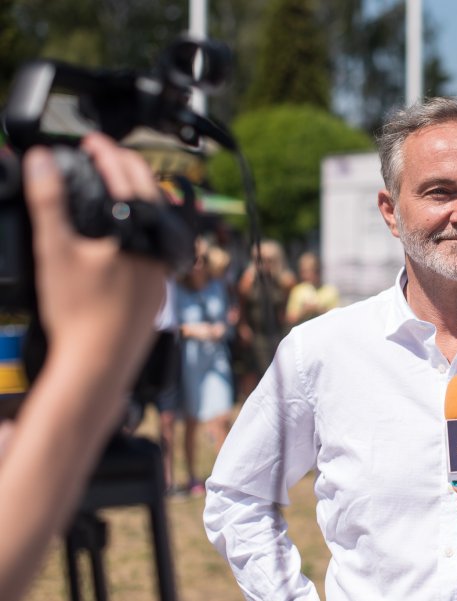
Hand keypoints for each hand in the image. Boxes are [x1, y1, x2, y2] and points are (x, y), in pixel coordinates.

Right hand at [24, 133, 165, 403]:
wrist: (99, 362)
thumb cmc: (78, 310)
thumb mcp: (54, 249)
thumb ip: (48, 201)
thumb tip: (40, 160)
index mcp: (139, 231)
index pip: (127, 177)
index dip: (108, 153)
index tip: (92, 140)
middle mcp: (158, 248)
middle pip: (151, 197)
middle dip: (129, 170)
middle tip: (108, 155)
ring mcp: (162, 271)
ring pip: (158, 224)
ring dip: (139, 201)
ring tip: (119, 189)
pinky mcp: (158, 292)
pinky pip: (156, 250)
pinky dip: (142, 233)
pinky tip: (127, 237)